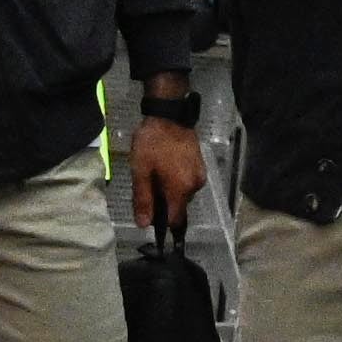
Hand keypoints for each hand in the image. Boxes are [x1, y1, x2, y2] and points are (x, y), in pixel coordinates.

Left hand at [127, 113, 203, 230]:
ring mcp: (200, 175)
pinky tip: (166, 166)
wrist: (170, 116)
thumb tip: (143, 225)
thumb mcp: (140, 171)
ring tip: (156, 172)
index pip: (175, 220)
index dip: (162, 222)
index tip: (149, 214)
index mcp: (180, 190)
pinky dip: (176, 180)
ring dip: (170, 190)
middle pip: (178, 206)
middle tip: (146, 185)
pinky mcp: (200, 166)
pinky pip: (187, 182)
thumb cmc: (152, 143)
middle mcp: (194, 186)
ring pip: (183, 194)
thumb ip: (143, 199)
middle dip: (163, 202)